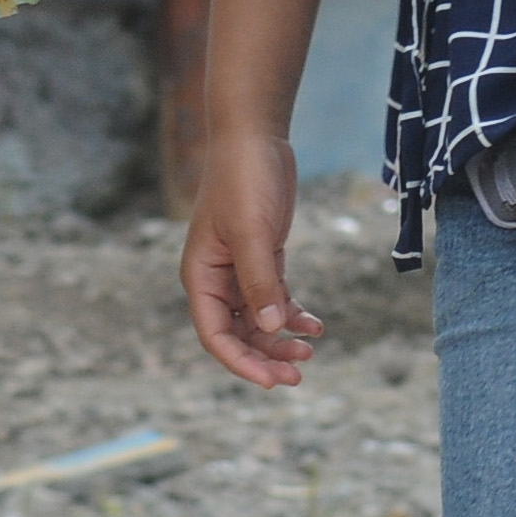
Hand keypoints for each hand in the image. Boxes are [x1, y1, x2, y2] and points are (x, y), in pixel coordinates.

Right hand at [181, 130, 325, 387]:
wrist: (255, 136)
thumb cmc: (244, 179)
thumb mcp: (253, 232)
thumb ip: (261, 282)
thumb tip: (271, 329)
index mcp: (201, 277)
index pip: (215, 335)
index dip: (242, 362)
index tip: (272, 380)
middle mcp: (216, 279)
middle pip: (238, 334)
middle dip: (266, 356)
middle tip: (300, 374)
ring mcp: (239, 269)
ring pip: (258, 320)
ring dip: (281, 338)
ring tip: (310, 352)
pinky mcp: (262, 256)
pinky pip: (274, 297)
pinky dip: (292, 313)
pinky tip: (315, 325)